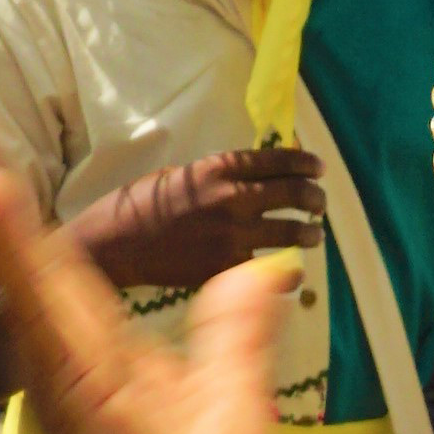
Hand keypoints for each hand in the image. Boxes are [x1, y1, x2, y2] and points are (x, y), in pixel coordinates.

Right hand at [64, 149, 326, 290]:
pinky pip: (273, 269)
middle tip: (319, 203)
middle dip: (314, 198)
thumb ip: (220, 177)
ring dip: (309, 233)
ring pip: (292, 231)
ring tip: (312, 234)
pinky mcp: (225, 265)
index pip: (279, 159)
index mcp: (219, 168)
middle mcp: (231, 196)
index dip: (306, 163)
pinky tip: (294, 273)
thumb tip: (256, 179)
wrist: (114, 243)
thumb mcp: (183, 175)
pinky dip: (289, 273)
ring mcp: (231, 233)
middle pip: (294, 193)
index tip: (319, 169)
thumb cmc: (143, 205)